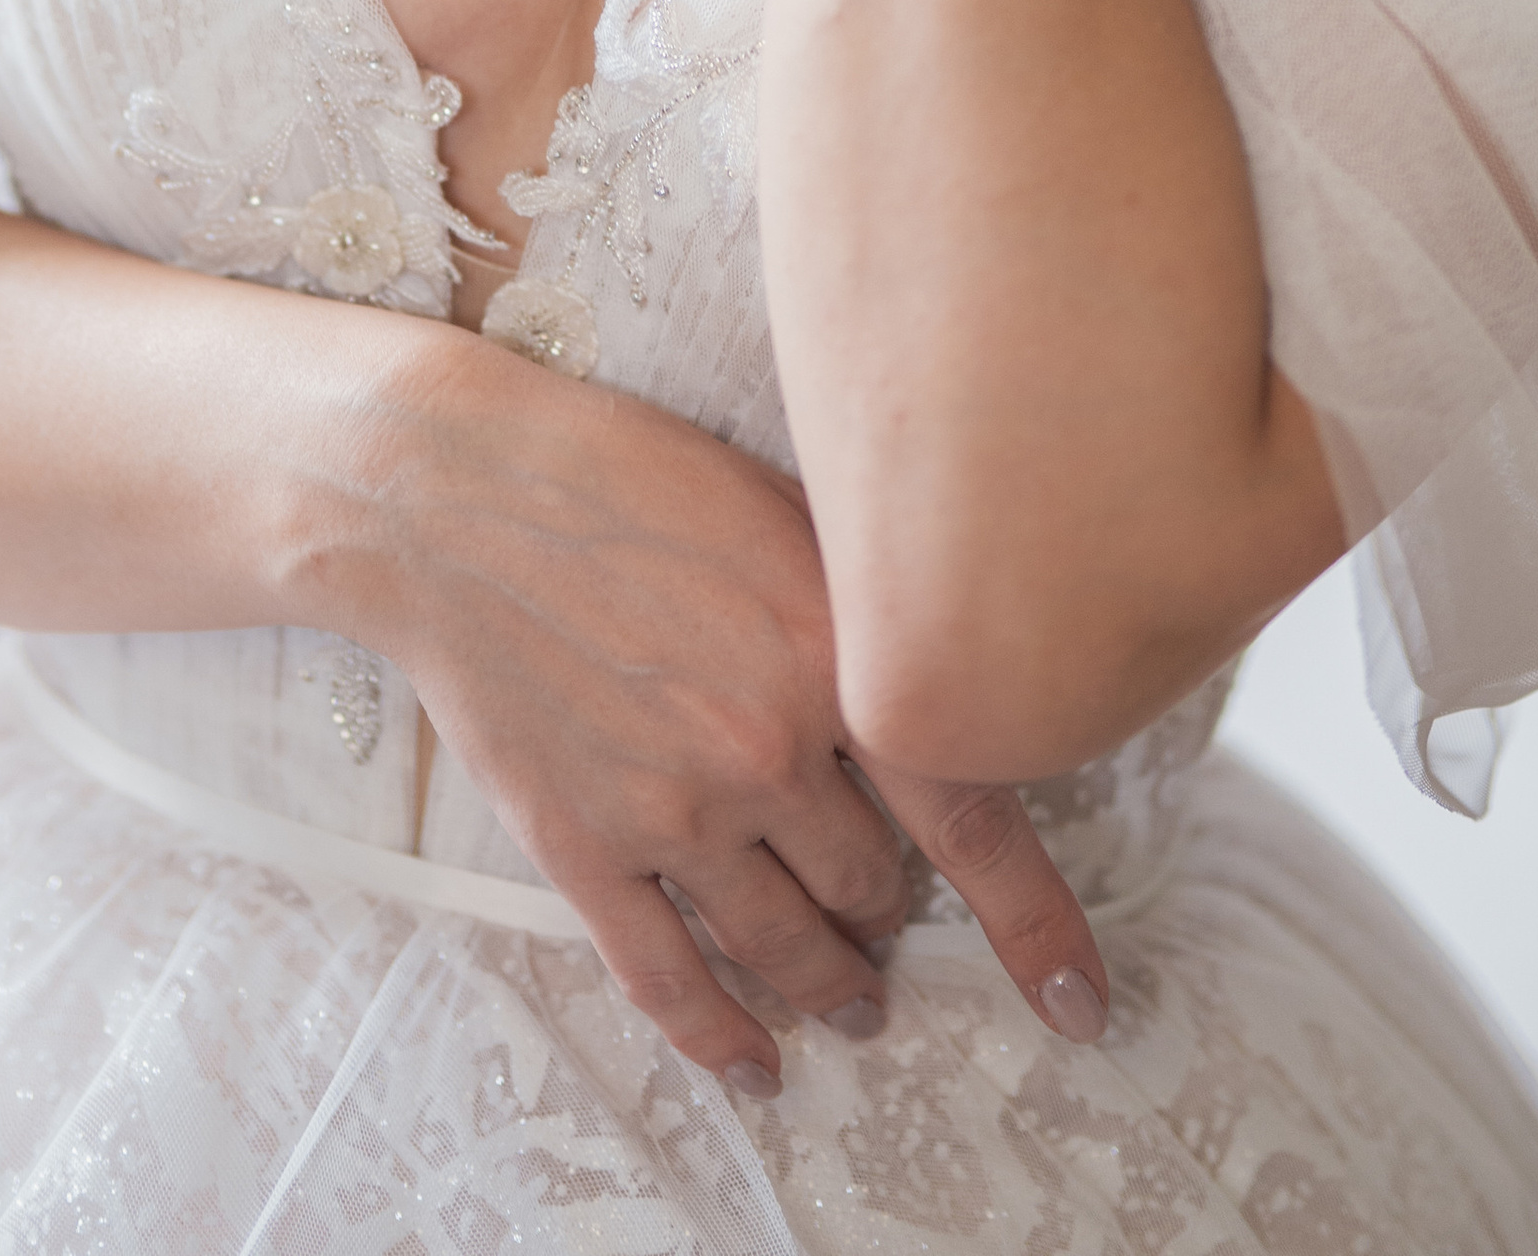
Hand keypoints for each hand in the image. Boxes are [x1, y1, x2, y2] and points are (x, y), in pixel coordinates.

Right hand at [367, 351, 1106, 1093]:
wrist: (456, 490)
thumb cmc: (625, 473)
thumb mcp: (781, 510)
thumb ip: (860, 610)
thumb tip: (941, 674)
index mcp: (829, 655)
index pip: (973, 821)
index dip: (1035, 927)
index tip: (1080, 999)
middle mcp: (764, 750)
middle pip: (875, 887)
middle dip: (893, 906)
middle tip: (895, 910)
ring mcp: (670, 810)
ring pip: (786, 948)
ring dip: (831, 985)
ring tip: (854, 1001)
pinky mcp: (582, 846)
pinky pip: (668, 978)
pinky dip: (720, 1038)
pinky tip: (757, 1064)